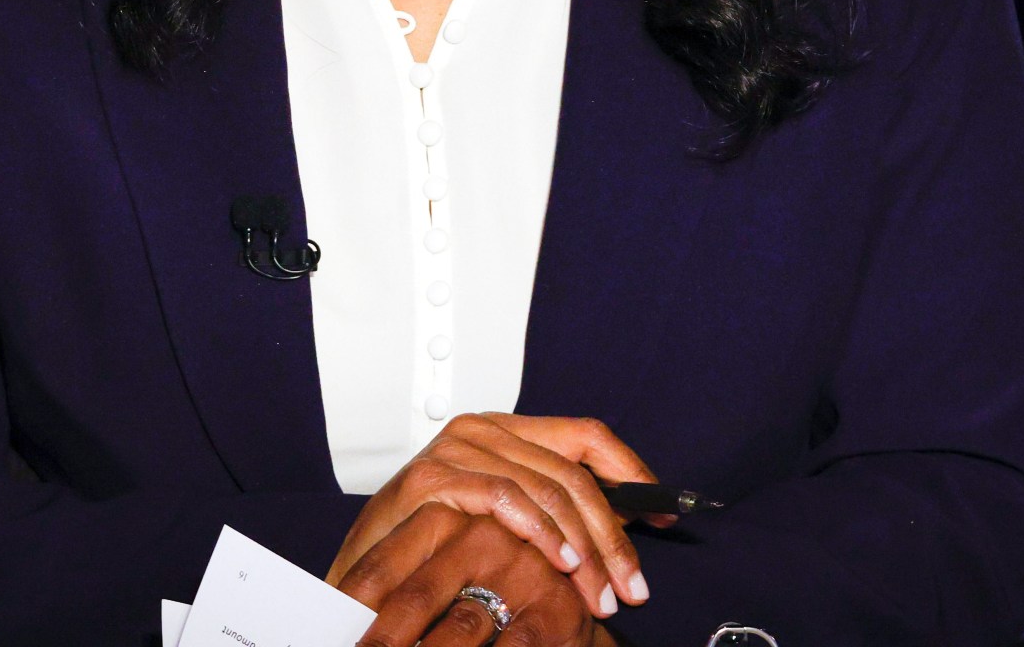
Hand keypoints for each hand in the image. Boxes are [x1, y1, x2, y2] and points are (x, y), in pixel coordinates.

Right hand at [328, 413, 667, 618]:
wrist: (359, 579)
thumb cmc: (430, 554)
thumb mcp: (501, 528)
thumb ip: (551, 517)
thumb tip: (621, 534)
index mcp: (505, 433)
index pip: (586, 436)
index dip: (632, 473)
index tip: (664, 516)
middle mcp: (482, 430)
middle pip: (574, 471)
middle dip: (613, 535)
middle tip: (634, 586)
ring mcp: (454, 450)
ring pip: (547, 487)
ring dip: (585, 547)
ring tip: (602, 593)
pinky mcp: (430, 478)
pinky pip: (503, 496)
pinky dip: (540, 532)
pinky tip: (562, 566)